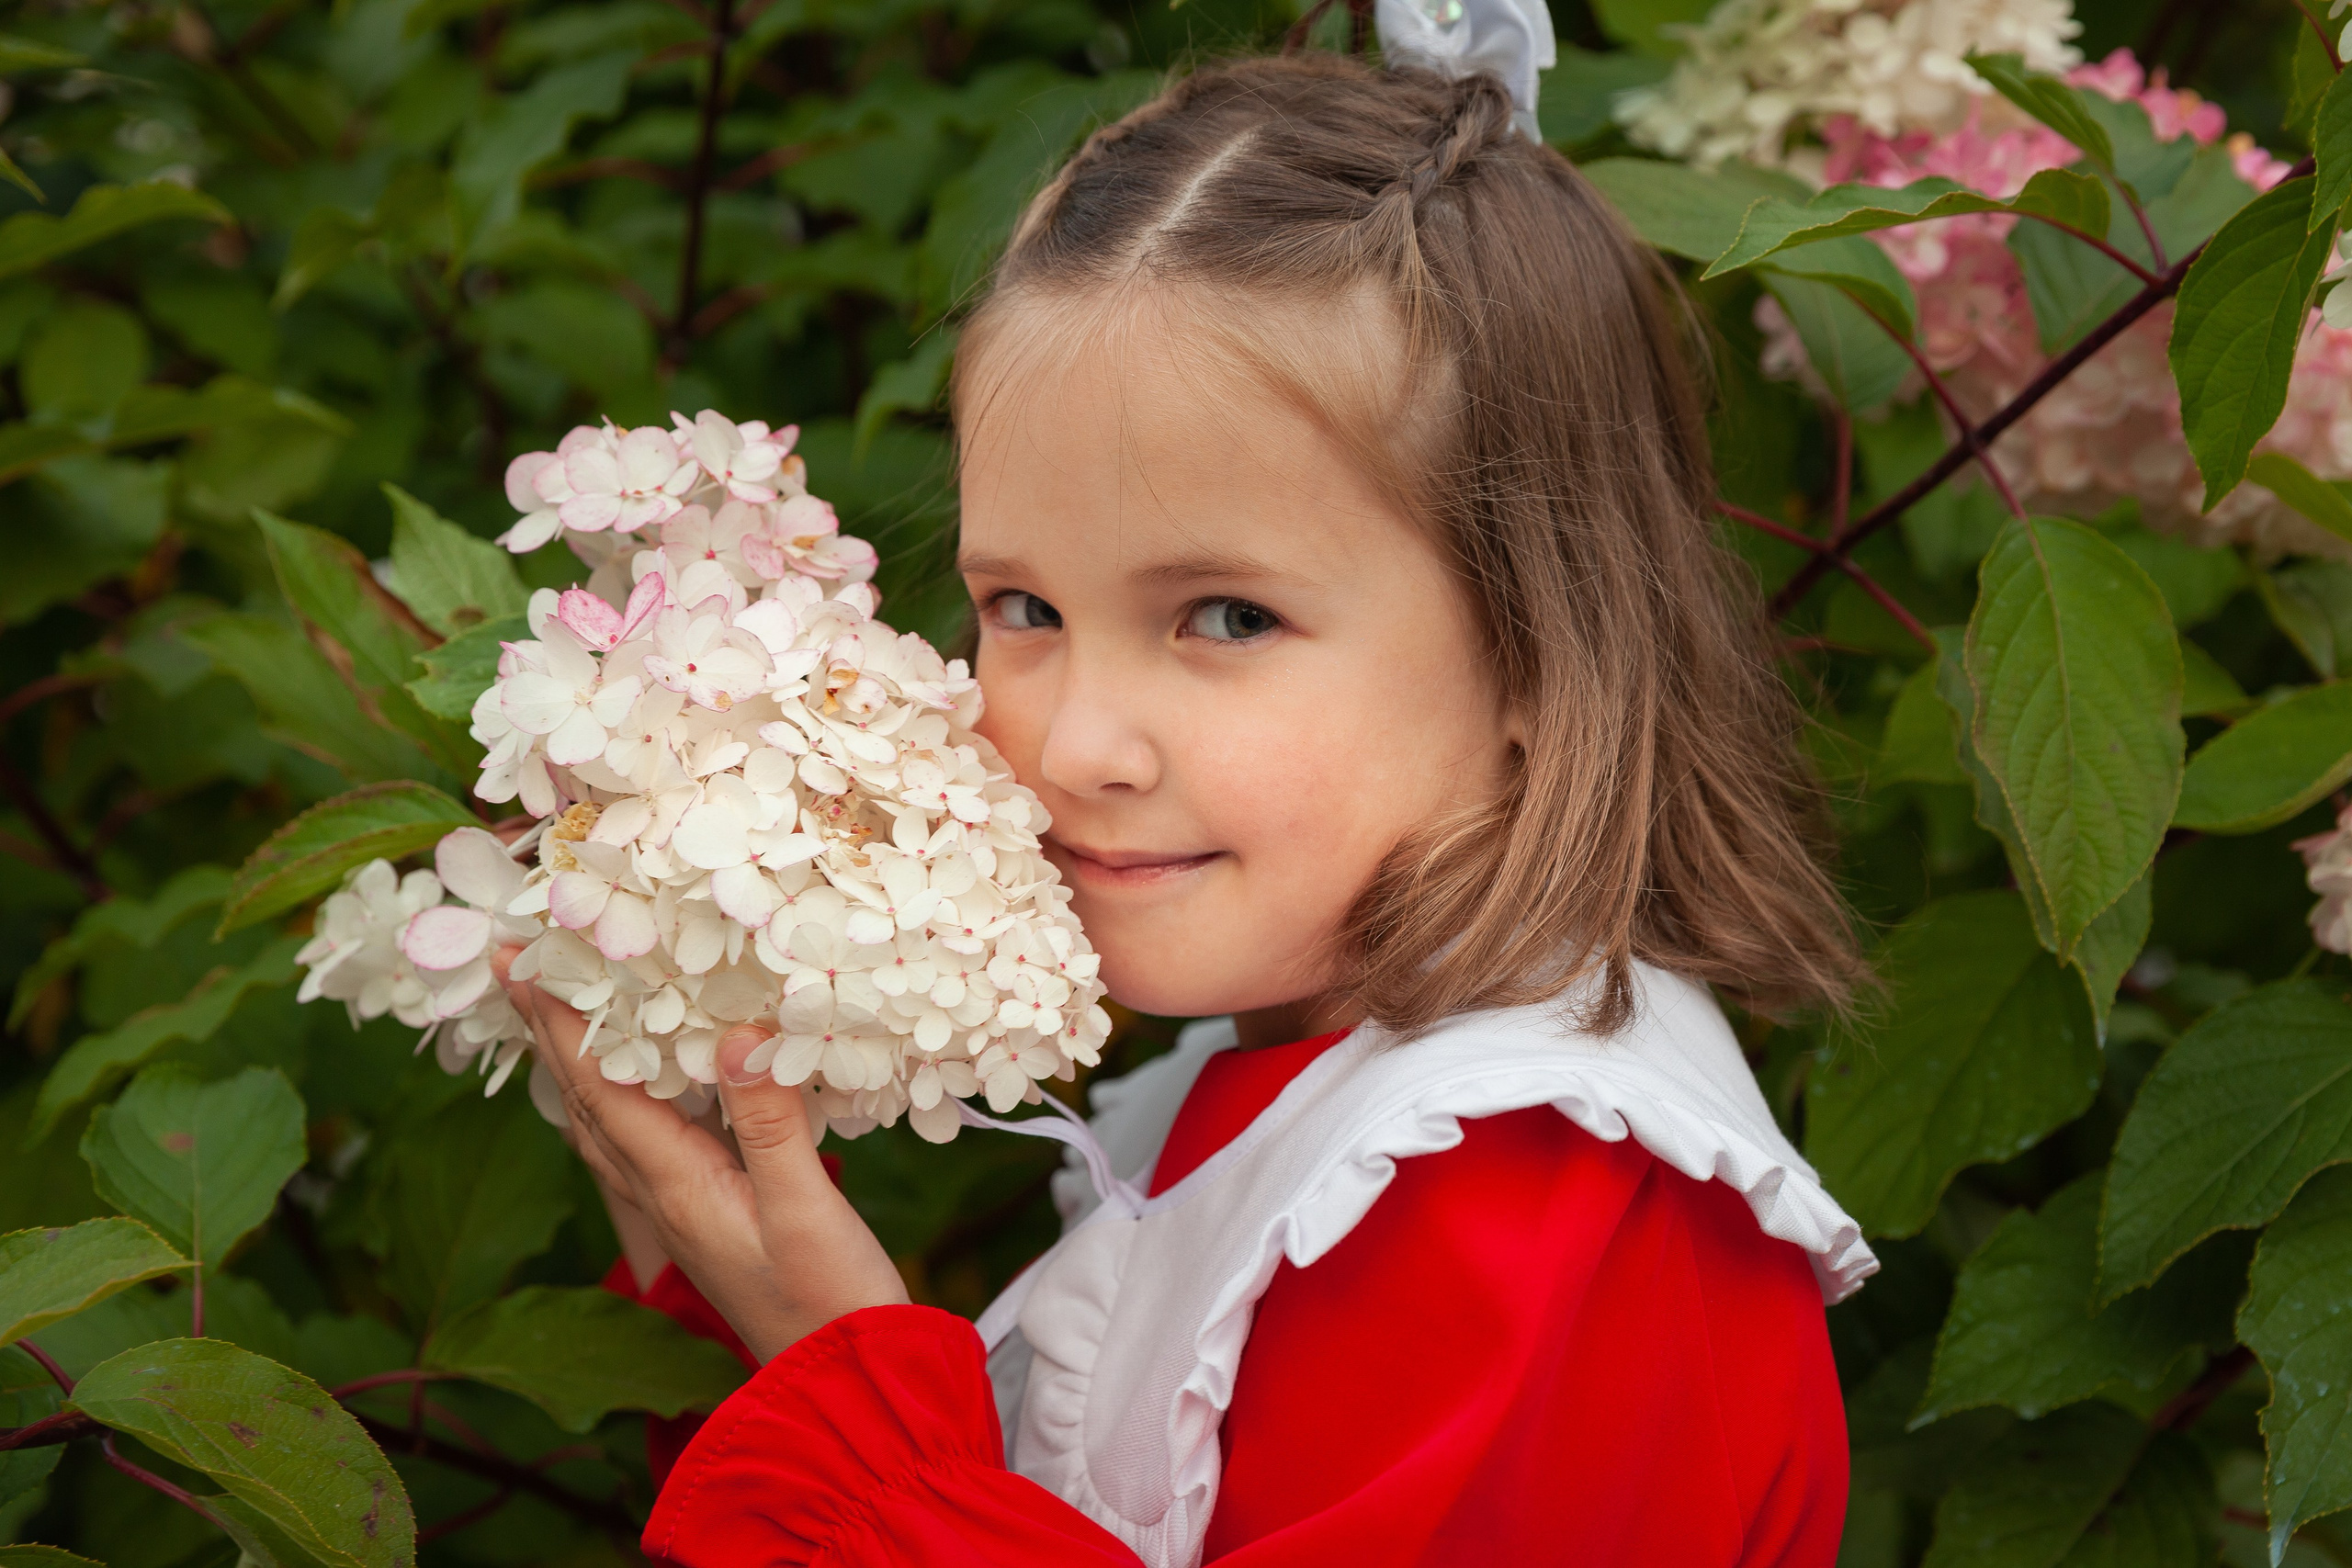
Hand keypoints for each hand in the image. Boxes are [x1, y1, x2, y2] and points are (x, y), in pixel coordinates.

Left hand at [494, 947, 909, 1361]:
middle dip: (549, 1032)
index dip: (561, 1022)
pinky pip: (640, 1145)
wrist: (846, 1381)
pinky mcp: (709, 1216)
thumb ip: (771, 1124)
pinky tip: (630, 1089)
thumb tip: (735, 1036)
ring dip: (574, 1065)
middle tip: (512, 967)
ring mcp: (682, 1210)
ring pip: (605, 1126)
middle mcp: (664, 1196)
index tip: (520, 963)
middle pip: (585, 1103)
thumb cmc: (831, 1302)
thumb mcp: (807, 1208)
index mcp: (677, 1186)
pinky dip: (618, 1102)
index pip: (602, 1089)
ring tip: (552, 1013)